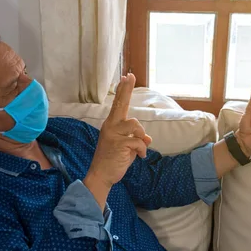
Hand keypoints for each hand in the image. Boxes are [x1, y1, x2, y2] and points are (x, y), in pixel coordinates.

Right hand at [85, 73, 152, 191]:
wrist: (102, 175)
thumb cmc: (113, 160)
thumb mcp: (127, 148)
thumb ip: (136, 139)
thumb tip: (148, 139)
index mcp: (111, 125)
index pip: (118, 104)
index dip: (123, 90)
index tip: (127, 77)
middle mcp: (111, 126)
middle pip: (121, 104)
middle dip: (126, 90)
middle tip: (130, 75)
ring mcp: (113, 133)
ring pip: (136, 125)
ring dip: (141, 137)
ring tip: (138, 149)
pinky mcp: (119, 143)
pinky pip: (139, 142)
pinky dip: (142, 150)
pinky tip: (138, 157)